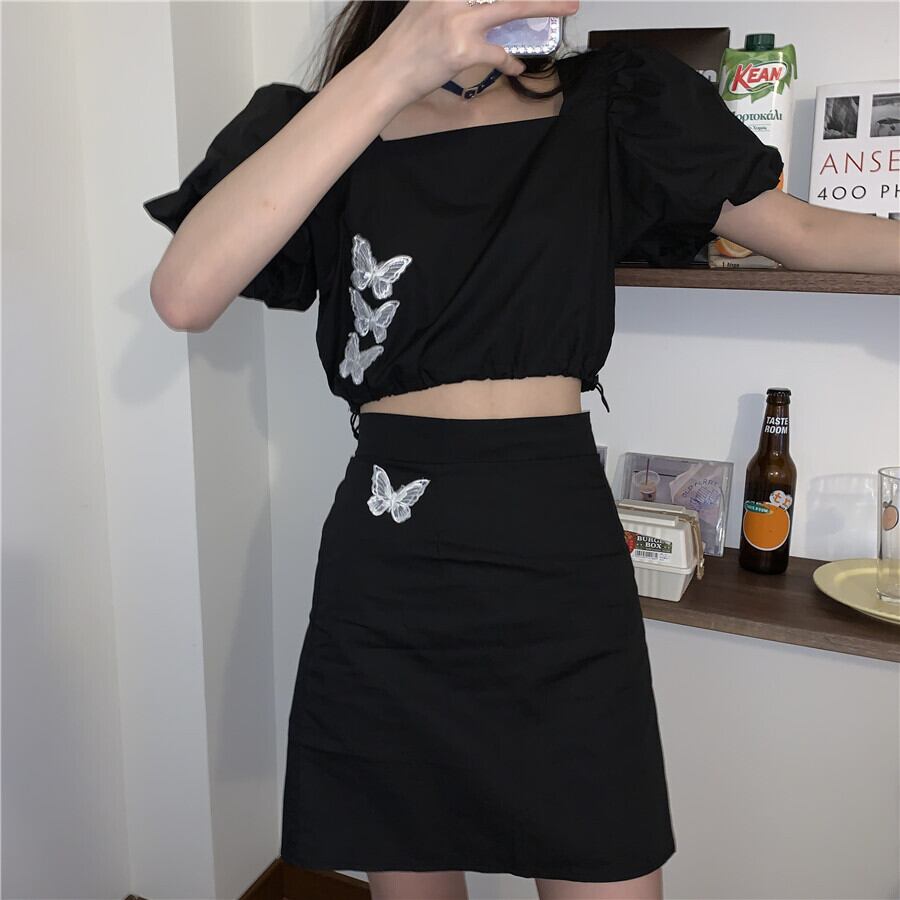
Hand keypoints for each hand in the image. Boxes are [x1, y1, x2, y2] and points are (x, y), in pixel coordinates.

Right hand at [367, 0, 578, 107]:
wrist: (383, 75)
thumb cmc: (403, 47)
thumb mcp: (423, 7)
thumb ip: (450, 2)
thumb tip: (481, 6)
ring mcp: (458, 21)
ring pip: (512, 7)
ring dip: (545, 5)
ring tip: (567, 7)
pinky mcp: (463, 50)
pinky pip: (499, 53)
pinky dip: (511, 61)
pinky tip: (516, 65)